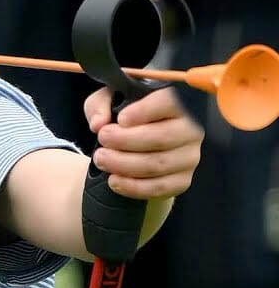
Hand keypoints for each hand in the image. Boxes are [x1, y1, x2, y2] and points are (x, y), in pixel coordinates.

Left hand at [84, 86, 203, 198]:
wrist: (135, 142)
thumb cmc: (124, 115)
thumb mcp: (109, 100)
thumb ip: (100, 105)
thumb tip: (98, 123)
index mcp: (177, 104)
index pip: (169, 102)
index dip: (145, 111)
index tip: (121, 119)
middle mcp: (190, 130)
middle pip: (160, 138)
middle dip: (124, 141)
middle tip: (102, 139)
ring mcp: (189, 157)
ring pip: (157, 164)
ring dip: (123, 164)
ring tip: (101, 158)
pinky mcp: (182, 180)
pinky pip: (160, 187)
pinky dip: (133, 187)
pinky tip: (114, 180)